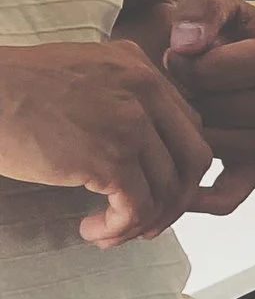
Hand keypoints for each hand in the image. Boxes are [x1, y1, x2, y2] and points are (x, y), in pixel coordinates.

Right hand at [0, 36, 216, 244]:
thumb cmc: (14, 90)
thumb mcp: (81, 75)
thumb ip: (120, 99)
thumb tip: (144, 152)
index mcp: (139, 67)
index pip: (187, 126)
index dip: (176, 165)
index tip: (152, 188)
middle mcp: (144, 89)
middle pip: (192, 158)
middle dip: (175, 199)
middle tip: (145, 221)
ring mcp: (131, 123)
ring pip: (168, 190)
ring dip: (143, 222)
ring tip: (109, 231)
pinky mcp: (110, 157)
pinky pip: (137, 208)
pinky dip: (120, 229)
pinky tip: (93, 231)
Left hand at [161, 0, 254, 214]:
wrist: (235, 54)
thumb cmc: (225, 31)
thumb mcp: (215, 1)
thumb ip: (202, 7)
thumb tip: (188, 43)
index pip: (213, 72)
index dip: (181, 63)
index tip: (177, 55)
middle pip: (214, 112)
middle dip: (185, 98)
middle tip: (180, 85)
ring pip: (216, 148)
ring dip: (189, 130)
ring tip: (186, 106)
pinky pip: (231, 195)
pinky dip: (199, 195)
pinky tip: (175, 180)